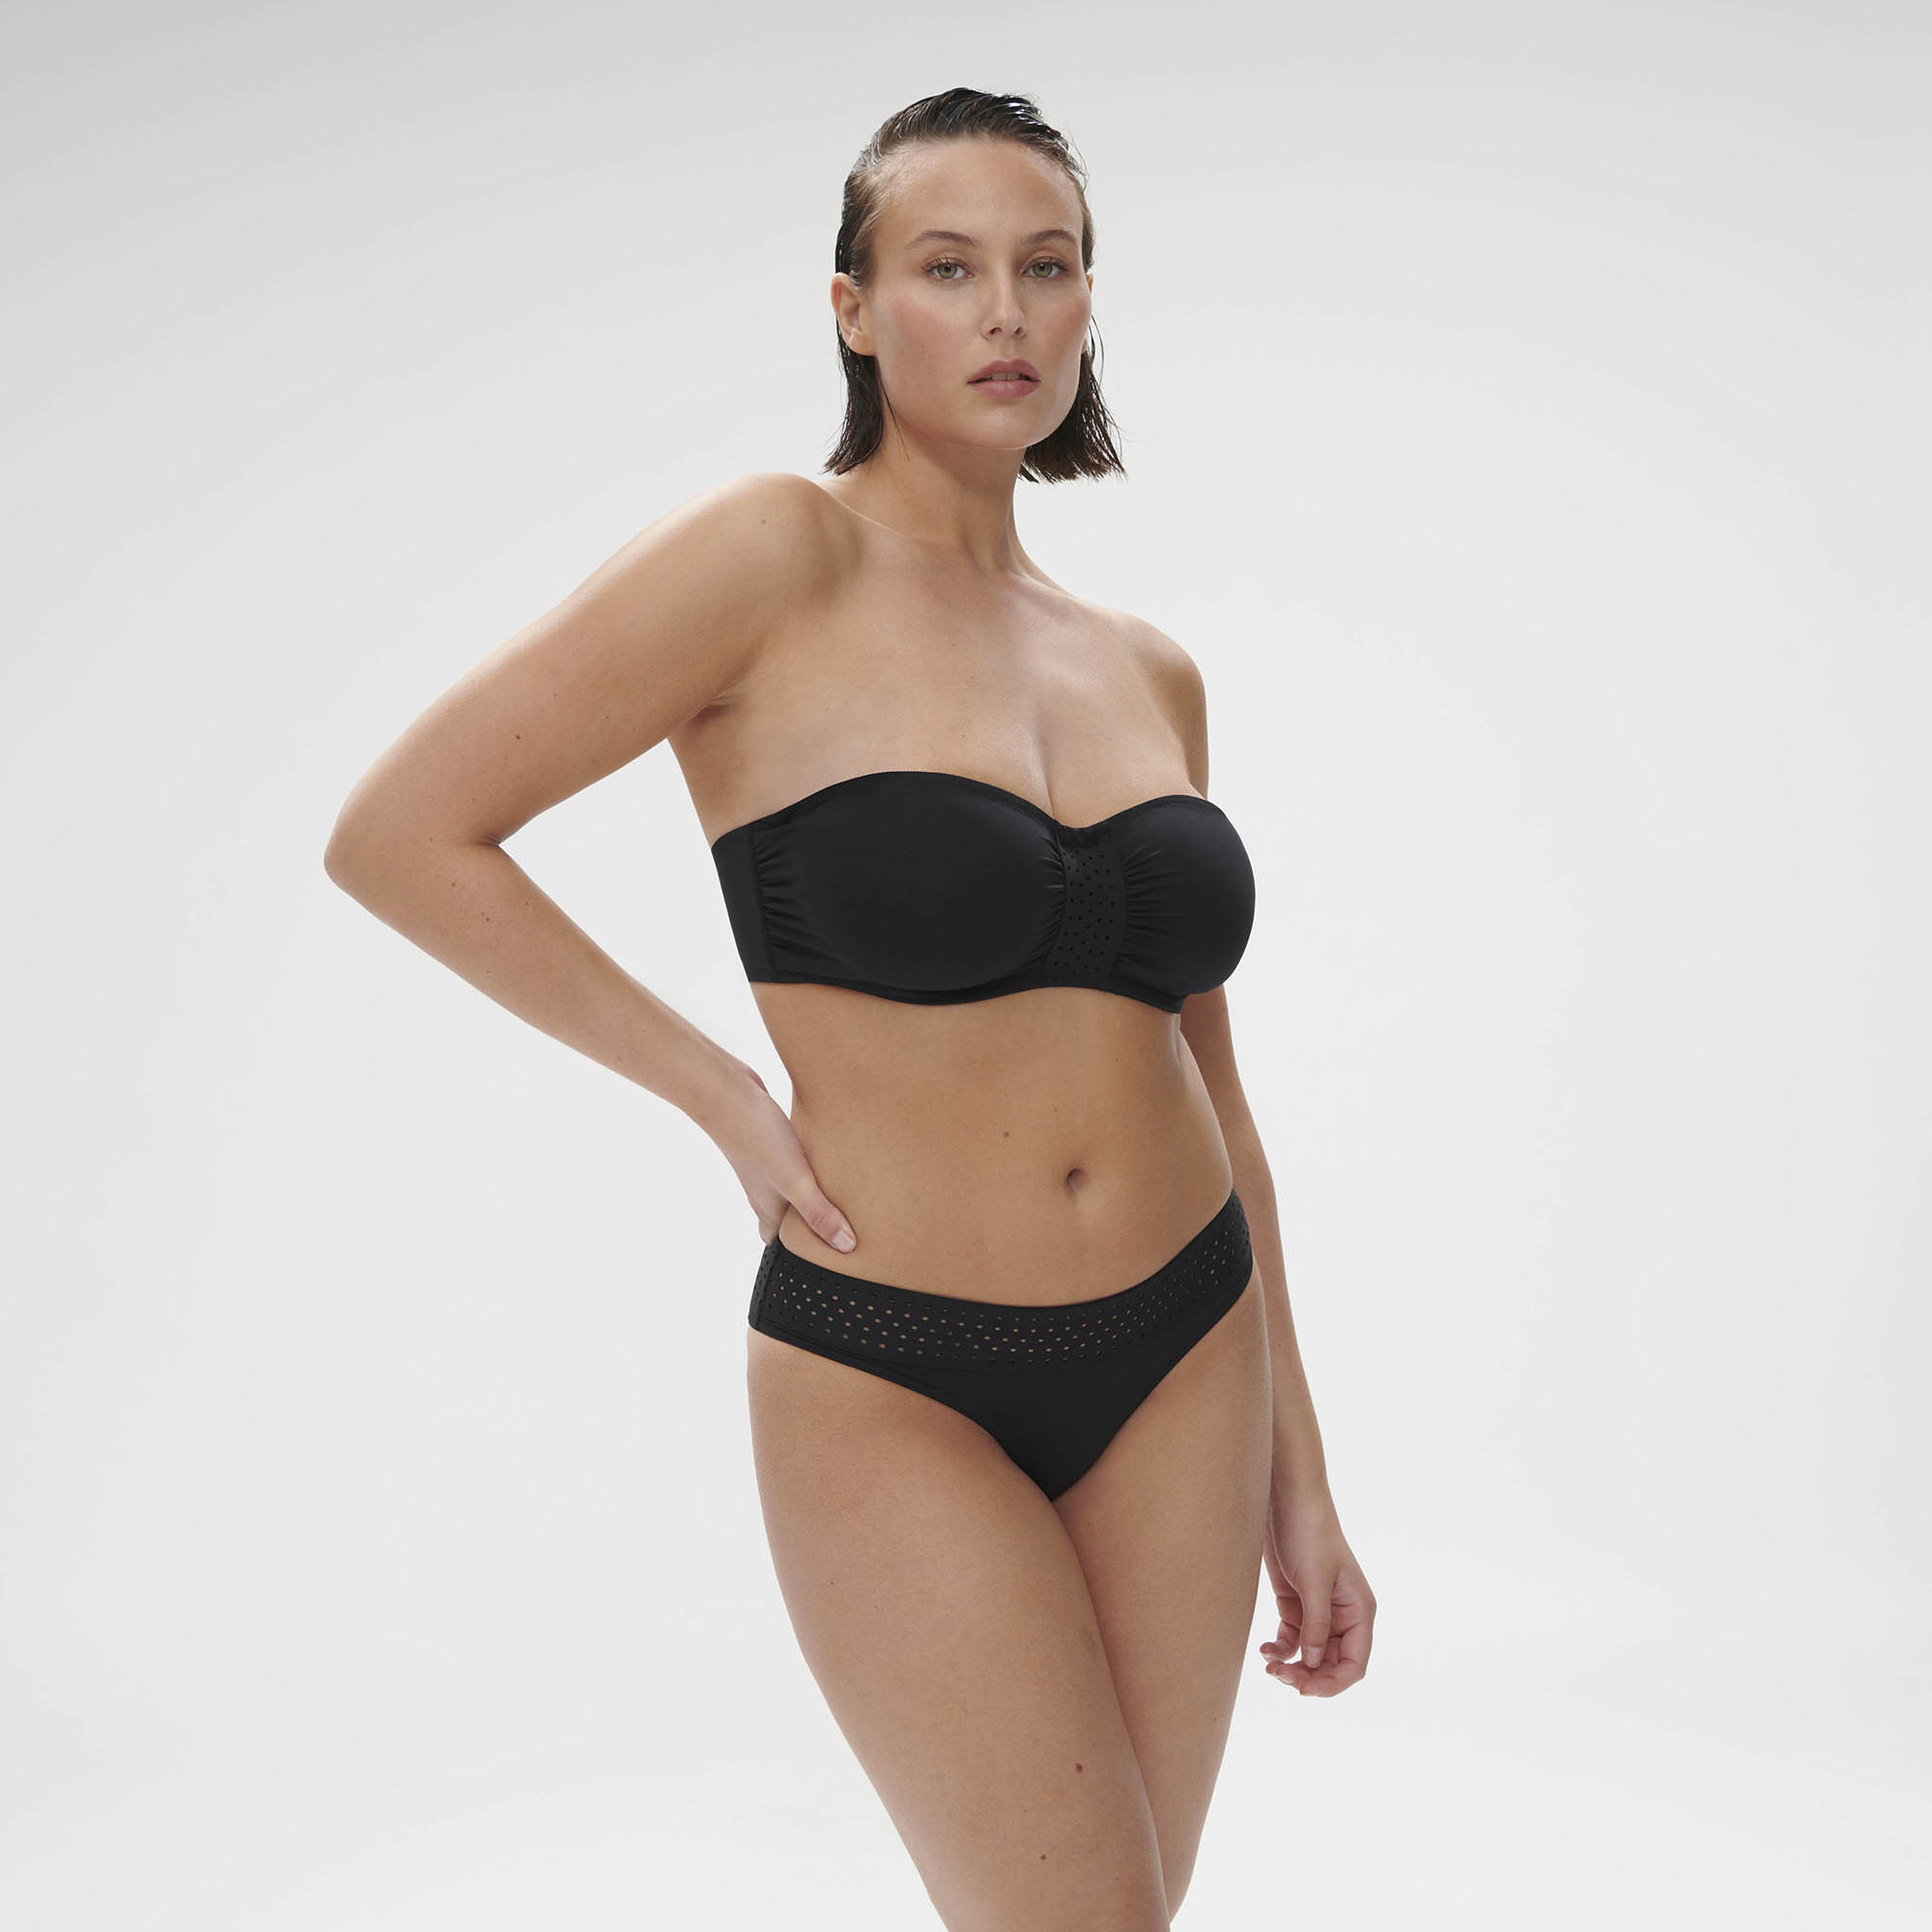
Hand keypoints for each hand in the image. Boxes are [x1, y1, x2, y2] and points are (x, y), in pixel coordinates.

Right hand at [709, 1064, 858, 1252]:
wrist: (726, 1091)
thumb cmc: (757, 1138)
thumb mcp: (794, 1181)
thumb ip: (819, 1213)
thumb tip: (847, 1247)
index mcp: (768, 1208)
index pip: (781, 1242)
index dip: (800, 1252)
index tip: (825, 1258)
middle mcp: (765, 1190)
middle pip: (787, 1217)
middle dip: (808, 1224)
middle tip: (840, 1228)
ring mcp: (766, 1166)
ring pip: (790, 1189)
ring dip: (810, 1194)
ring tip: (840, 1195)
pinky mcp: (771, 1141)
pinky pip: (792, 1163)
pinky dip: (808, 1167)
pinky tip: (825, 1157)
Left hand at [1258, 1478, 1373, 1696]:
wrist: (1285, 1499)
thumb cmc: (1309, 1533)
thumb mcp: (1315, 1580)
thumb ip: (1316, 1625)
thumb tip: (1314, 1665)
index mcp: (1359, 1611)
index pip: (1355, 1663)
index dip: (1333, 1683)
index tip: (1306, 1690)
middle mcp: (1342, 1616)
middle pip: (1330, 1664)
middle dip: (1308, 1676)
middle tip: (1279, 1677)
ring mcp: (1318, 1611)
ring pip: (1309, 1656)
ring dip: (1291, 1666)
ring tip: (1269, 1666)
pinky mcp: (1294, 1604)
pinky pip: (1291, 1639)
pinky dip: (1280, 1649)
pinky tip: (1265, 1650)